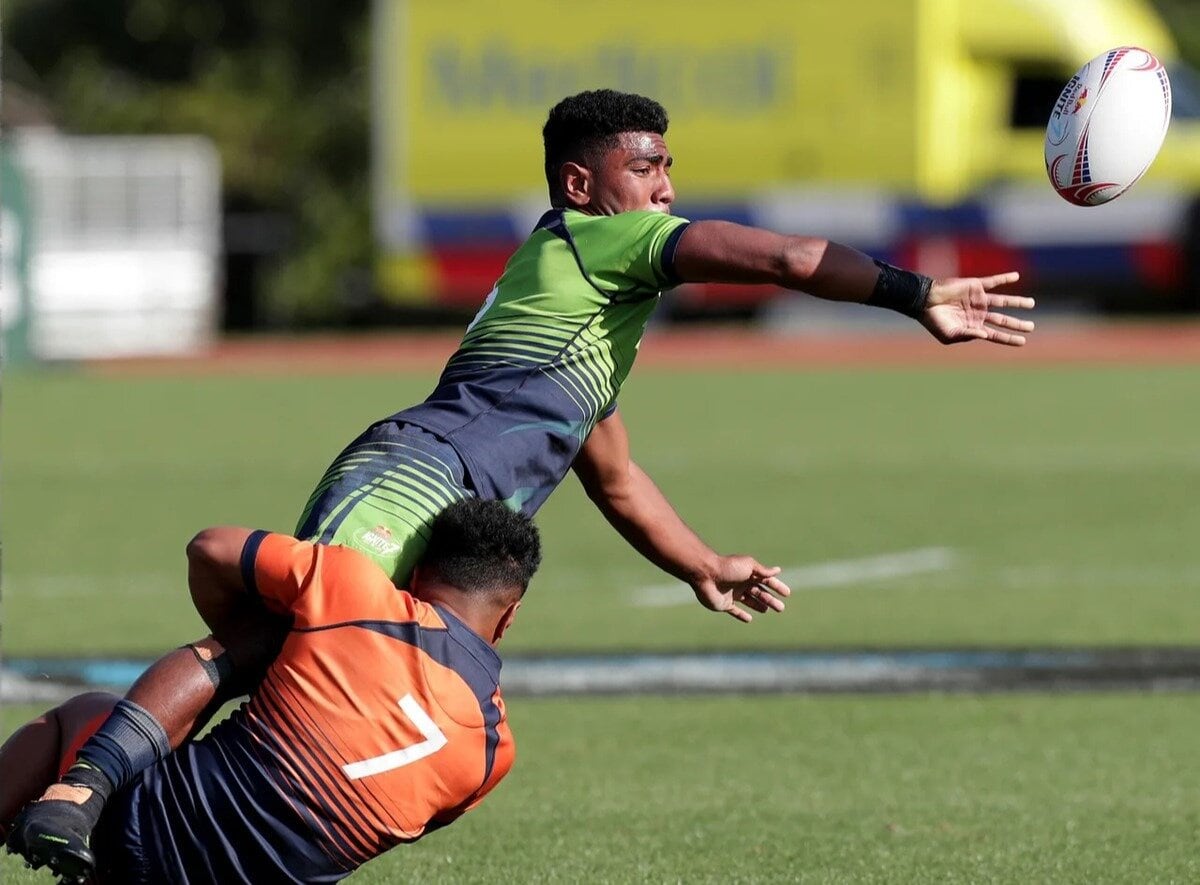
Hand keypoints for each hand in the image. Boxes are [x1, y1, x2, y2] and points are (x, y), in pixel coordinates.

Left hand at [690, 556, 791, 622]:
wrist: (706, 575)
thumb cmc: (728, 568)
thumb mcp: (749, 566)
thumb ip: (763, 570)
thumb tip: (778, 570)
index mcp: (748, 573)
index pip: (766, 580)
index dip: (777, 586)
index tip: (787, 594)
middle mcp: (741, 583)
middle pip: (759, 592)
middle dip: (770, 599)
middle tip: (781, 608)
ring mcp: (732, 594)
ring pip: (749, 601)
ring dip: (759, 605)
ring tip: (767, 610)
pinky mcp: (724, 604)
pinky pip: (735, 611)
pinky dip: (741, 615)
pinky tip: (749, 619)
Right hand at [920, 272, 1034, 345]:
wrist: (924, 301)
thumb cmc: (933, 321)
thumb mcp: (949, 334)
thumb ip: (968, 335)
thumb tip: (986, 335)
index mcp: (973, 327)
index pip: (995, 334)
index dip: (1009, 338)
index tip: (1023, 341)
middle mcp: (979, 313)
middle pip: (1003, 320)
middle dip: (1017, 324)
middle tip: (1031, 327)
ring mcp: (978, 299)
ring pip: (1002, 301)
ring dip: (1017, 302)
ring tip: (1031, 303)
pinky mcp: (975, 286)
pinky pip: (993, 281)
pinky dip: (1005, 278)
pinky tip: (1016, 276)